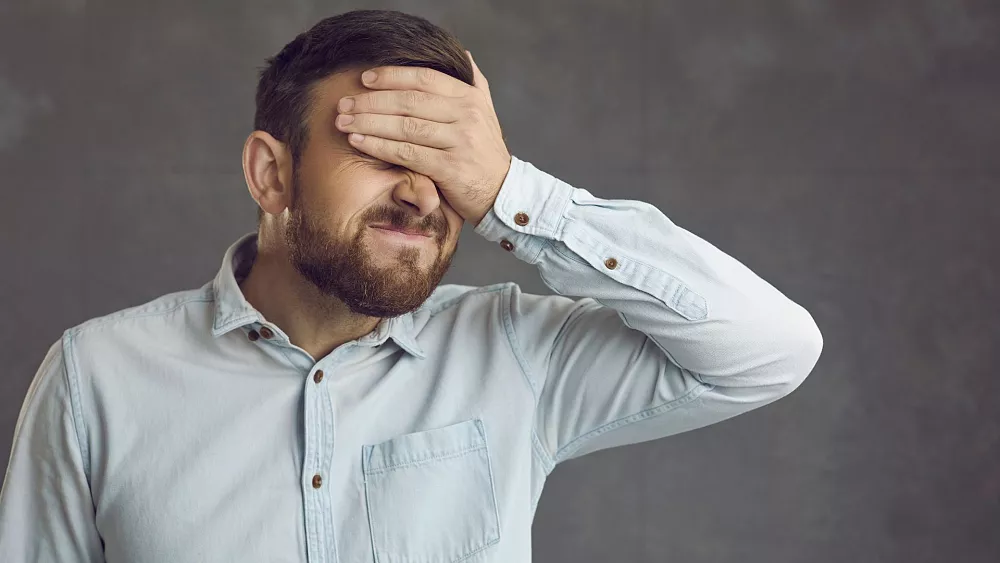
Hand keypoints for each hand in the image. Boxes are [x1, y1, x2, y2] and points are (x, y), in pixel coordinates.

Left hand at [334, 50, 511, 224]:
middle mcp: (466, 115)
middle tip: (344, 103)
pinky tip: (358, 142)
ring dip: (369, 123)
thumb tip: (463, 54)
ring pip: (405, 126)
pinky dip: (379, 147)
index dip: (392, 76)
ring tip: (343, 122)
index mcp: (470, 98)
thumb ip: (475, 82)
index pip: (424, 78)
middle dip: (371, 101)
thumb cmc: (485, 152)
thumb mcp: (486, 113)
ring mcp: (459, 141)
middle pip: (409, 101)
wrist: (502, 192)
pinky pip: (407, 153)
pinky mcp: (450, 168)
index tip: (365, 78)